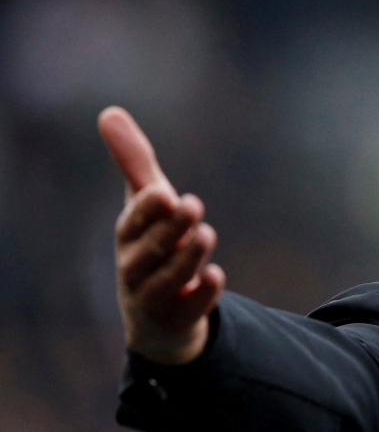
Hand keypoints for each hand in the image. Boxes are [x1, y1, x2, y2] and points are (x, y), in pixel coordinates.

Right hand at [98, 106, 224, 364]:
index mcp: (129, 237)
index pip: (132, 223)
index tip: (164, 192)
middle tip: (192, 204)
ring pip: (169, 278)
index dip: (146, 209)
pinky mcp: (179, 318)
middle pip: (150, 250)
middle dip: (170, 228)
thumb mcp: (146, 205)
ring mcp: (156, 296)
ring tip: (207, 233)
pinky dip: (202, 294)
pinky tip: (217, 276)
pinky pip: (189, 308)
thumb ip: (134, 162)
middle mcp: (136, 268)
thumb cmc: (151, 246)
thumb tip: (108, 112)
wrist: (157, 315)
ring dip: (188, 256)